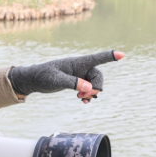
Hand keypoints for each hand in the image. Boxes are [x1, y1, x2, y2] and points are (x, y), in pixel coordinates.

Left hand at [7, 51, 124, 103]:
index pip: (96, 58)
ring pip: (94, 83)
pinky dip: (88, 95)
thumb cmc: (42, 76)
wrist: (33, 80)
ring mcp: (78, 75)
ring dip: (92, 92)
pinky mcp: (75, 82)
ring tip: (81, 99)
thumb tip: (89, 88)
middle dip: (96, 87)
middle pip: (98, 76)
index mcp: (77, 62)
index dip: (110, 56)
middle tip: (85, 96)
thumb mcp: (56, 80)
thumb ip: (73, 83)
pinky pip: (88, 88)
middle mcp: (80, 67)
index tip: (122, 55)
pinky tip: (83, 101)